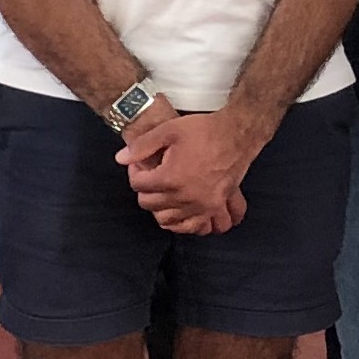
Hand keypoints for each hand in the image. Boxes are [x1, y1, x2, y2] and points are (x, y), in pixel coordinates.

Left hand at [117, 108, 267, 235]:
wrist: (237, 134)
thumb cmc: (206, 131)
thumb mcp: (169, 130)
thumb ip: (142, 146)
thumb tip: (121, 158)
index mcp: (171, 178)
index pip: (139, 185)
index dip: (135, 172)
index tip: (139, 166)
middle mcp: (185, 197)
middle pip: (151, 204)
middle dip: (145, 190)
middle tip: (150, 177)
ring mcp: (202, 205)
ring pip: (170, 220)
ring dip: (161, 210)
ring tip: (162, 196)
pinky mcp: (215, 207)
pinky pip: (197, 227)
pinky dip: (186, 225)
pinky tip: (181, 215)